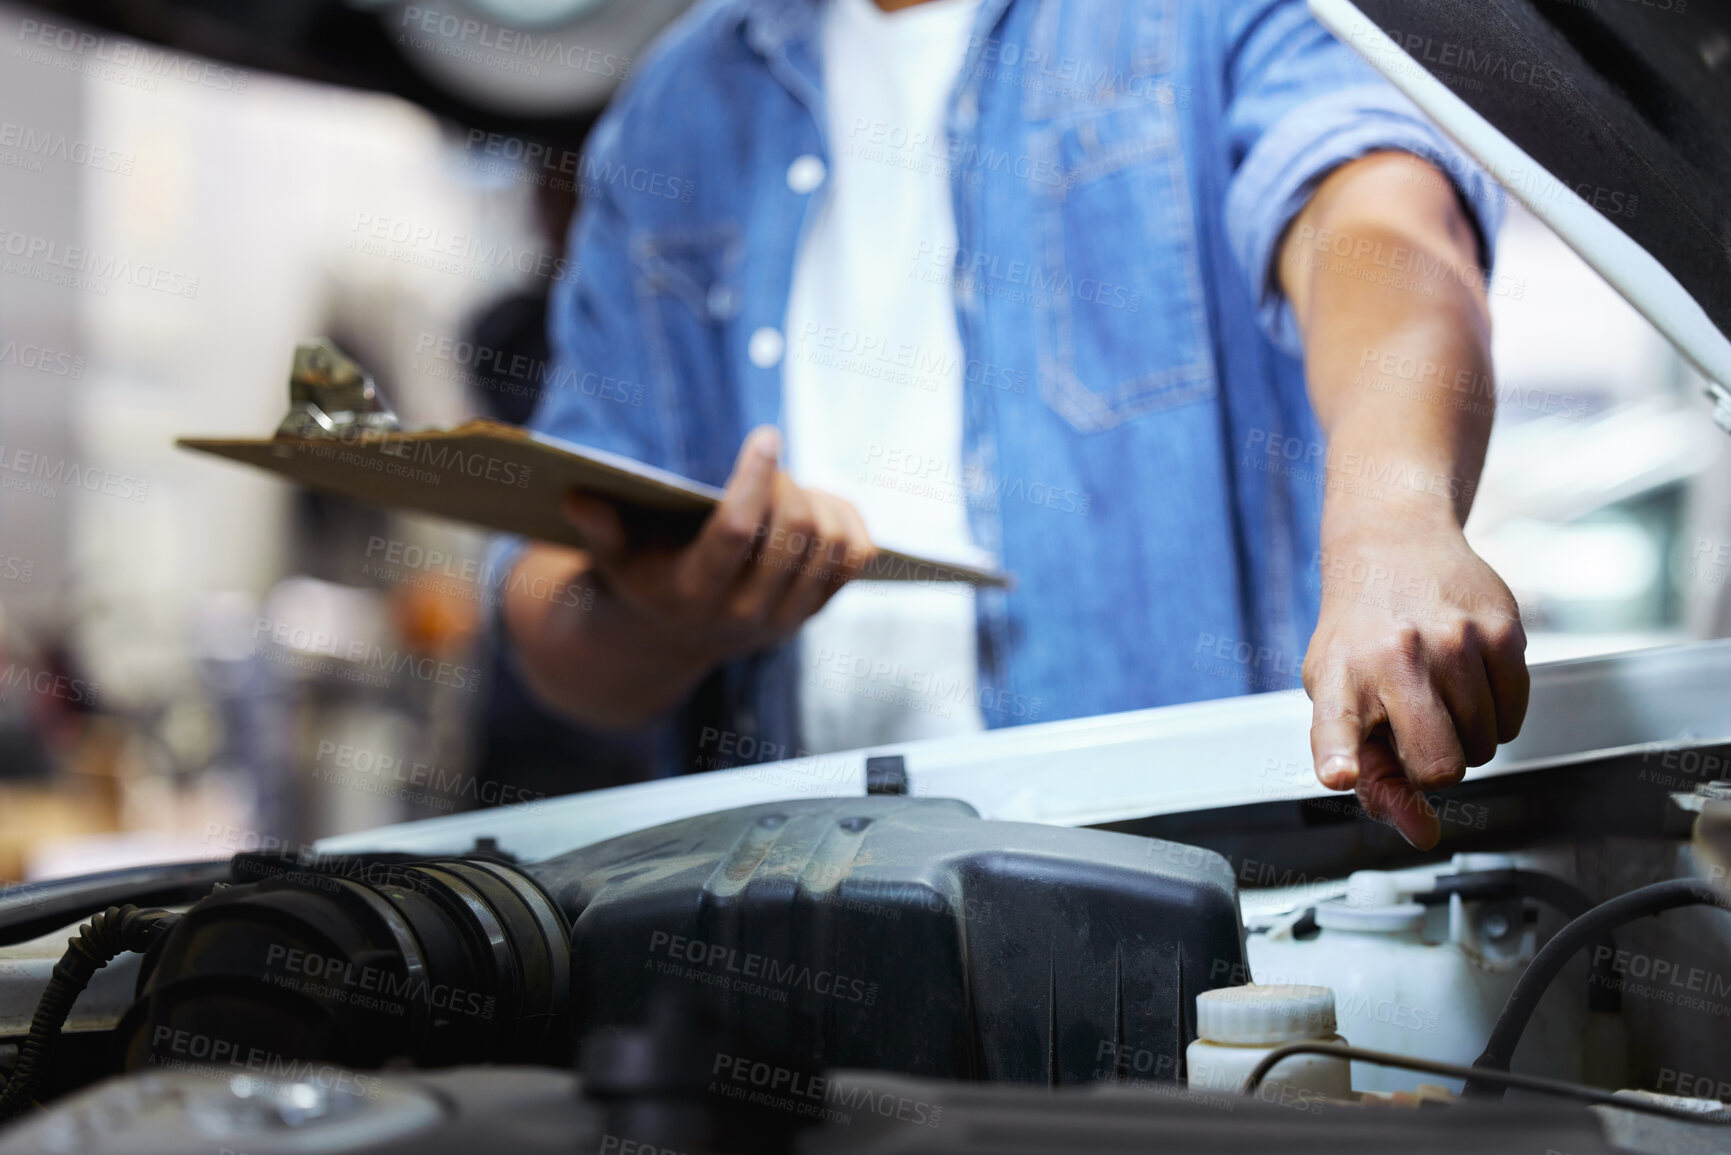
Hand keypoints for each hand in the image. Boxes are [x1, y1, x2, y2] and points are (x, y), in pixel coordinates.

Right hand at [561, 425, 875, 675]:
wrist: (672, 639)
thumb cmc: (643, 576)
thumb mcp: (613, 556)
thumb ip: (599, 529)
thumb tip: (577, 498)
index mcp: (692, 593)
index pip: (736, 530)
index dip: (756, 478)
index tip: (765, 436)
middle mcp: (745, 612)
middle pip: (796, 529)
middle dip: (787, 481)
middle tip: (769, 463)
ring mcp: (786, 618)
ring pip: (832, 540)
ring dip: (818, 497)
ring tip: (789, 486)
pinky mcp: (815, 611)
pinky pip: (855, 556)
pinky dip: (847, 519)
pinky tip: (819, 504)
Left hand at [1302, 510, 1528, 848]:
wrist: (1393, 545)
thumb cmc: (1361, 635)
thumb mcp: (1339, 699)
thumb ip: (1374, 774)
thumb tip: (1422, 834)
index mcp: (1340, 677)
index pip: (1337, 724)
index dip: (1342, 756)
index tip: (1340, 772)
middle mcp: (1395, 656)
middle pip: (1442, 766)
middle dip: (1435, 768)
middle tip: (1416, 732)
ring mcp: (1453, 640)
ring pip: (1485, 746)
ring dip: (1466, 737)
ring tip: (1437, 693)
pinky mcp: (1501, 629)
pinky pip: (1515, 716)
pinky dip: (1497, 715)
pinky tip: (1467, 680)